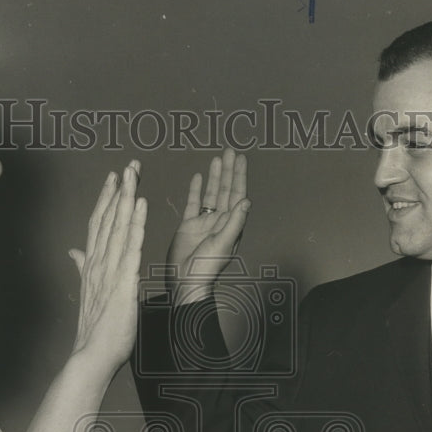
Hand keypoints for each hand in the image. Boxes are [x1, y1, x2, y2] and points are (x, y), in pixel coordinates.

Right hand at [69, 161, 146, 369]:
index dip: (106, 199)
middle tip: (129, 165)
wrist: (92, 355)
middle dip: (119, 190)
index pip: (99, 225)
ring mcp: (110, 271)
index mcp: (93, 265)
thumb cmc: (96, 329)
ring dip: (126, 198)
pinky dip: (135, 225)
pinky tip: (140, 206)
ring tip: (134, 174)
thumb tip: (73, 252)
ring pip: (118, 227)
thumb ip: (82, 268)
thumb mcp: (89, 292)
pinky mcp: (122, 282)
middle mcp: (99, 263)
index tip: (113, 178)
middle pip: (108, 219)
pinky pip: (131, 248)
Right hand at [167, 148, 249, 304]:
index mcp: (231, 225)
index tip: (241, 160)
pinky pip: (194, 203)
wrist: (185, 280)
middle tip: (230, 151)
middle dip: (228, 171)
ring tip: (217, 159)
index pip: (237, 195)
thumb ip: (235, 222)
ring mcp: (204, 222)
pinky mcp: (188, 225)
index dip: (239, 177)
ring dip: (215, 177)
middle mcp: (220, 221)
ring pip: (211, 194)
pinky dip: (197, 190)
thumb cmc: (207, 267)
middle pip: (226, 190)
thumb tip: (246, 201)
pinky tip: (199, 176)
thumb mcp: (223, 244)